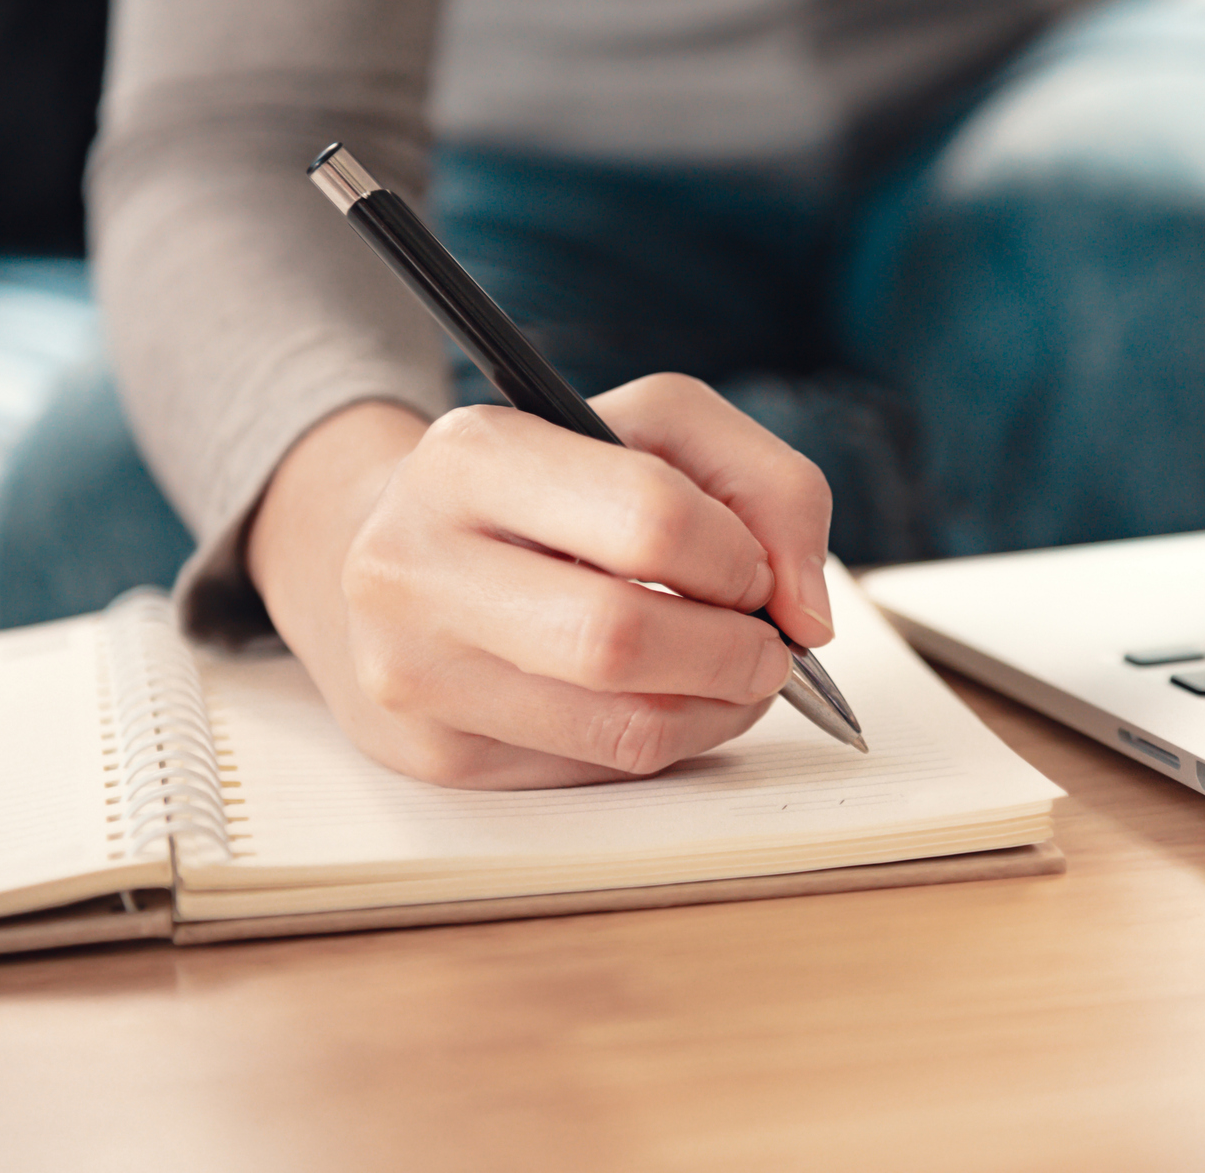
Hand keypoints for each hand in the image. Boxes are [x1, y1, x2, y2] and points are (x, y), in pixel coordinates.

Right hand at [246, 374, 835, 788]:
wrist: (399, 554)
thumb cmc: (552, 488)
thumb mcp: (662, 432)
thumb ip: (769, 487)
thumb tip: (804, 614)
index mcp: (471, 456)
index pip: (649, 518)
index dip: (738, 557)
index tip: (754, 570)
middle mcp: (415, 563)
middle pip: (621, 639)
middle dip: (733, 652)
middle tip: (765, 647)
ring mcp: (413, 670)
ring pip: (621, 728)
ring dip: (717, 710)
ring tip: (727, 674)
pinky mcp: (435, 754)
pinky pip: (598, 772)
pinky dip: (666, 742)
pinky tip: (658, 699)